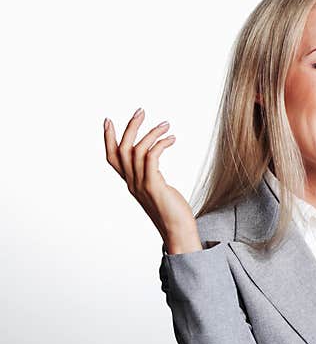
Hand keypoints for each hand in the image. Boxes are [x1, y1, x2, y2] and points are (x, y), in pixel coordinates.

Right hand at [103, 108, 199, 252]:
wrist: (178, 232)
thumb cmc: (173, 213)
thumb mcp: (158, 191)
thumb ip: (152, 178)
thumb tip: (154, 164)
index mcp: (131, 183)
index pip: (112, 158)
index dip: (108, 139)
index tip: (109, 121)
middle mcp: (132, 183)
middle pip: (122, 149)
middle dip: (130, 127)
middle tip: (141, 111)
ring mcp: (141, 185)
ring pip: (136, 150)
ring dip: (151, 133)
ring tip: (166, 125)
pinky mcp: (154, 186)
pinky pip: (151, 158)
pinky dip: (160, 144)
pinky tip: (171, 139)